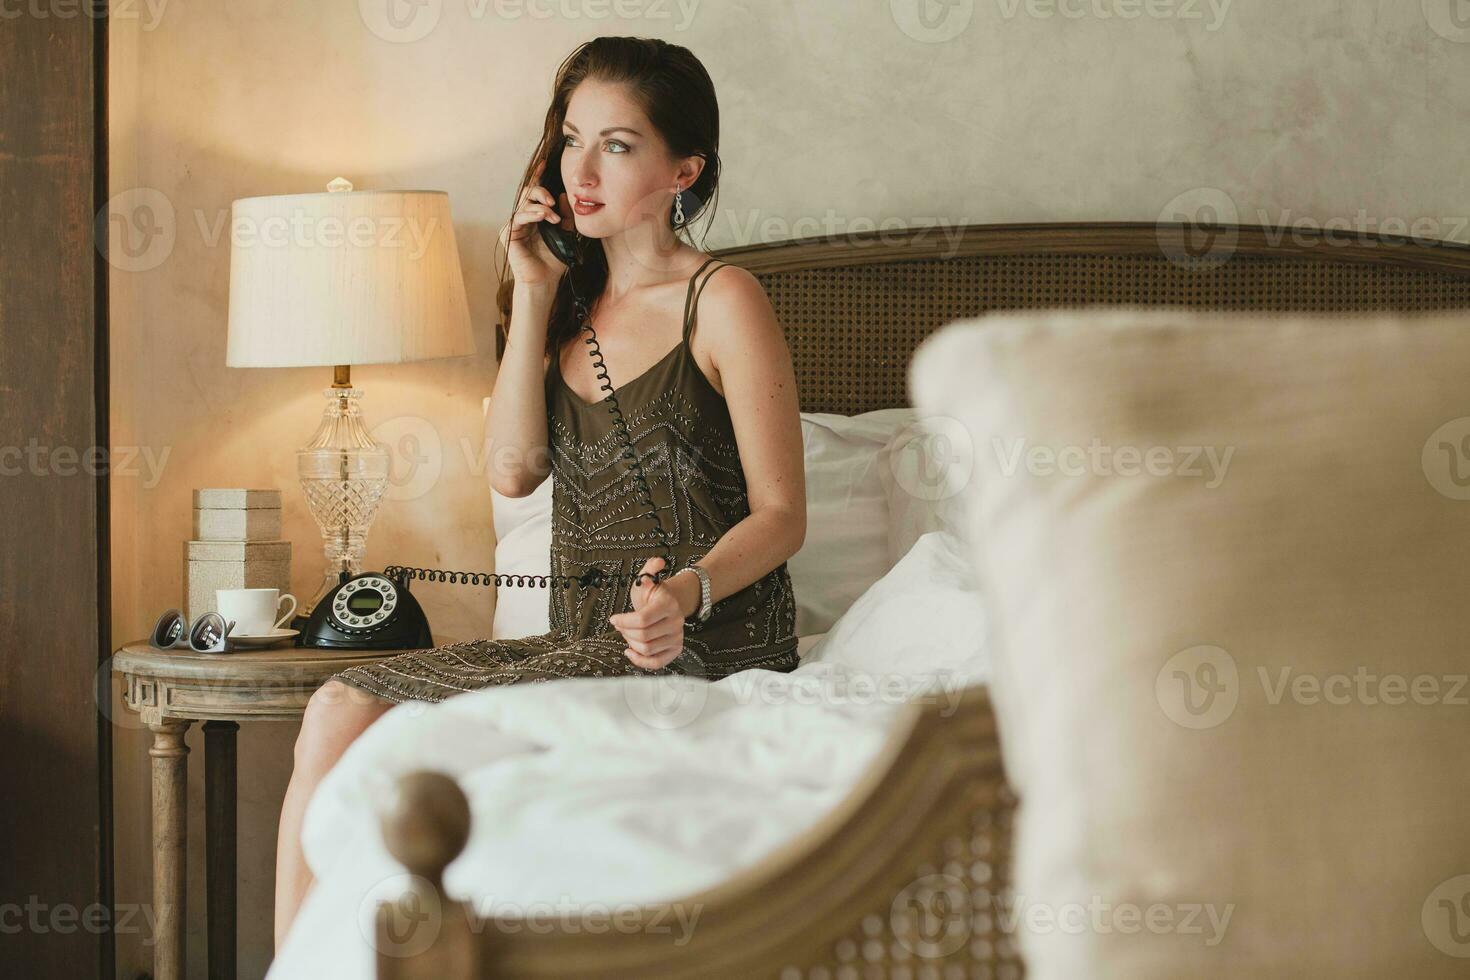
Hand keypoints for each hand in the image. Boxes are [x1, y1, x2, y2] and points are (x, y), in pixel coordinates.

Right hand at [500, 158, 572, 287]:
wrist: (545, 280)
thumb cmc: (554, 260)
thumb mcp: (565, 233)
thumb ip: (565, 215)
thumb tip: (564, 196)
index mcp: (535, 215)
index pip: (535, 193)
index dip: (538, 176)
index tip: (544, 163)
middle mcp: (523, 218)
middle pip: (527, 194)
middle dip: (540, 192)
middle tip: (553, 200)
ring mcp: (514, 225)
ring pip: (524, 204)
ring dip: (540, 207)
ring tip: (553, 216)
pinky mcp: (508, 234)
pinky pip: (518, 217)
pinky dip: (532, 215)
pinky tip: (543, 217)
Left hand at [608, 557, 691, 670]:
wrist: (669, 604)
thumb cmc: (652, 594)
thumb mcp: (646, 579)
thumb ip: (649, 569)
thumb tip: (657, 561)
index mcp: (668, 604)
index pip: (642, 620)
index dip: (624, 621)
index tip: (614, 618)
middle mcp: (676, 622)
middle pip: (643, 636)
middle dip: (625, 632)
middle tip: (619, 625)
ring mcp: (677, 638)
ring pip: (647, 650)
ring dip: (631, 643)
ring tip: (627, 633)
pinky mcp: (675, 650)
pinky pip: (657, 663)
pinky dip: (640, 661)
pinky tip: (630, 651)